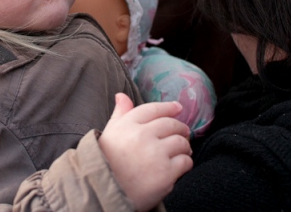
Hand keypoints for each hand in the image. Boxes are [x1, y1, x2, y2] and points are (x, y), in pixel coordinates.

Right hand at [99, 93, 192, 211]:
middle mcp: (142, 136)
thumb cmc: (106, 162)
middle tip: (183, 133)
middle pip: (171, 124)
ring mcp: (155, 154)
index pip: (153, 109)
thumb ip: (119, 114)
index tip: (178, 108)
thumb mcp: (109, 134)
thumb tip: (121, 95)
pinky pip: (185, 162)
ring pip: (180, 142)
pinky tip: (179, 166)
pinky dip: (185, 163)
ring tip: (182, 151)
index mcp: (127, 125)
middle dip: (180, 128)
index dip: (168, 107)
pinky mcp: (166, 173)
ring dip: (184, 146)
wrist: (105, 194)